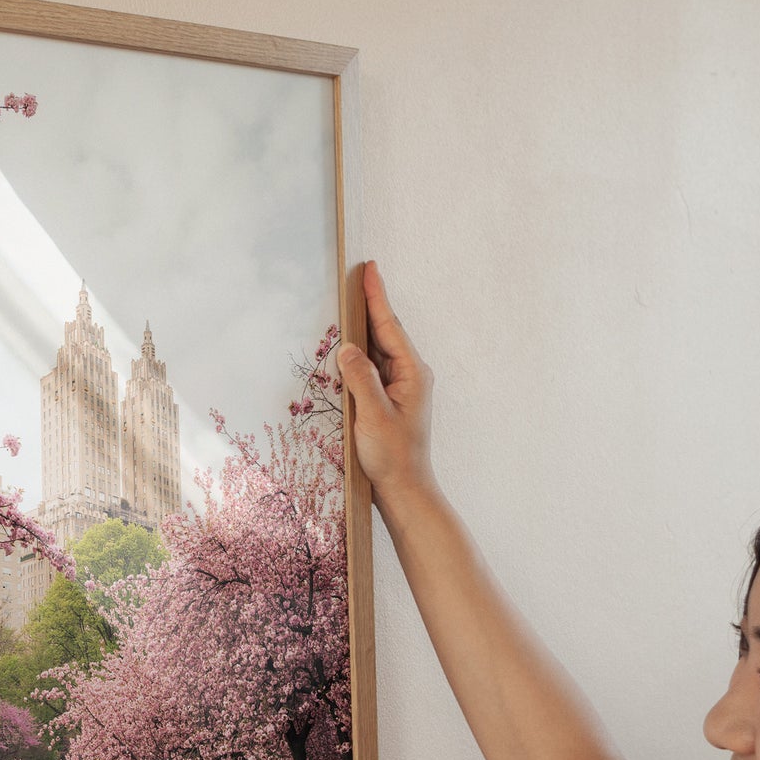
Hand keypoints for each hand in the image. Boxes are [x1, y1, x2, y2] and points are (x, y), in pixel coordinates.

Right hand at [335, 261, 434, 502]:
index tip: (370, 269)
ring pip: (377, 349)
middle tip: (356, 278)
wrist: (404, 489)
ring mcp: (401, 387)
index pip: (390, 326)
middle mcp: (410, 375)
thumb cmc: (392, 456)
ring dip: (362, 329)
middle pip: (385, 332)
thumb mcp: (372, 415)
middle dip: (369, 306)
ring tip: (347, 306)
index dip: (376, 297)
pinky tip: (347, 348)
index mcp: (412, 373)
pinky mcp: (389, 400)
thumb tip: (347, 348)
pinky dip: (358, 354)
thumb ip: (360, 378)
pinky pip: (372, 367)